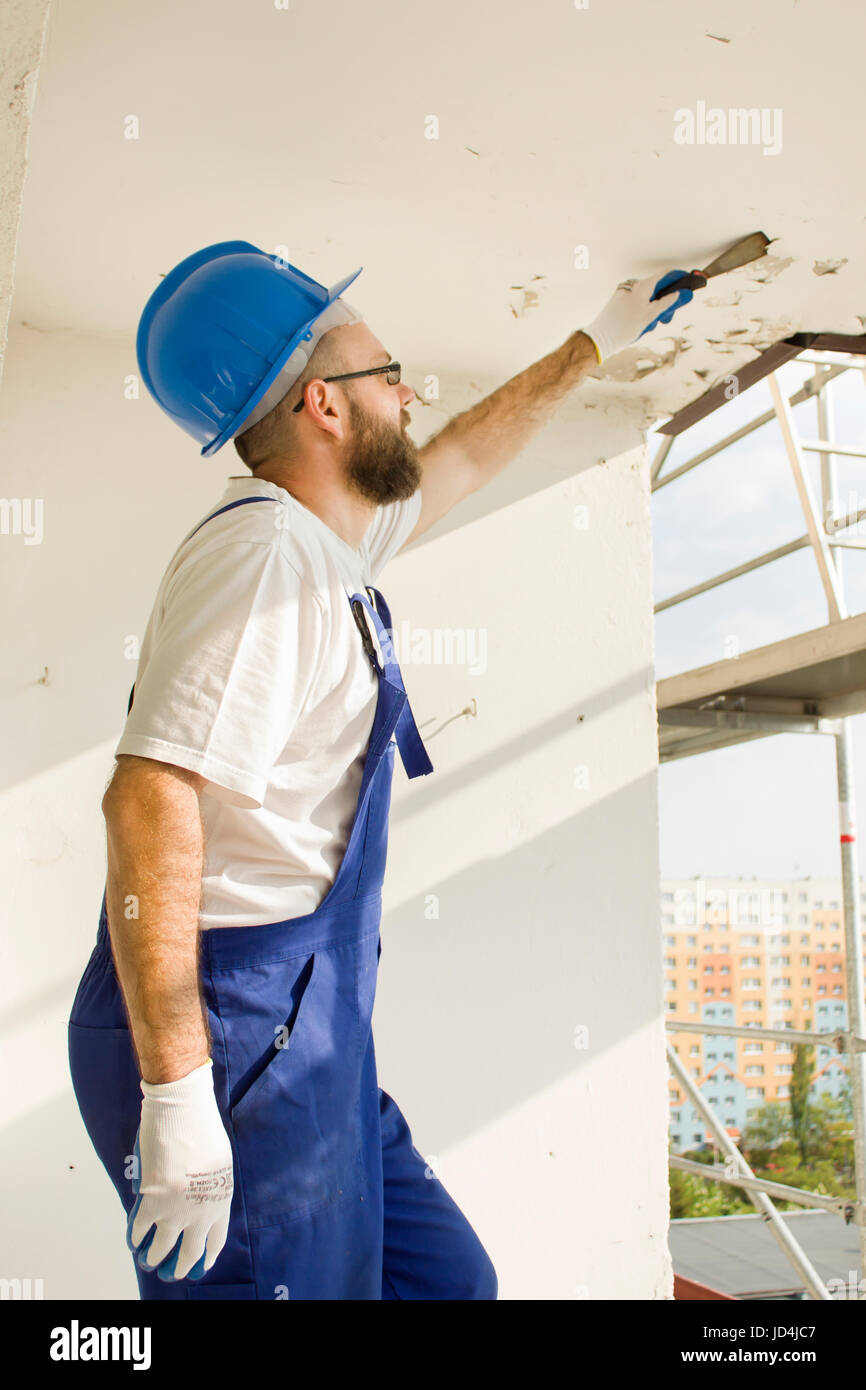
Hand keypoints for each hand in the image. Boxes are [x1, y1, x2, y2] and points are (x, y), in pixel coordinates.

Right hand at [127, 1058, 233, 1281]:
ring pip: (161, 1249)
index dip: (205, 1257)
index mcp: (222, 1200)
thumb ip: (209, 1187)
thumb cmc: (201, 1127)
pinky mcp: (153, 1201)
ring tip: (149, 1261)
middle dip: (179, 1267)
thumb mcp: (218, 1162)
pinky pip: (140, 1229)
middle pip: (190, 1254)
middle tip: (172, 1273)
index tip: (199, 1264)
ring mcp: (177, 1210)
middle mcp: (202, 1212)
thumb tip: (197, 1203)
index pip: (216, 1242)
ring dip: (153, 1258)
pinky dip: (135, 1237)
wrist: (183, 1109)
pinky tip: (134, 1240)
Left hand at [581, 270, 693, 362]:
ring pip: (649, 300)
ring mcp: (626, 294)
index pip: (666, 275)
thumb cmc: (623, 327)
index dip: (681, 278)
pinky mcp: (620, 304)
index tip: (691, 282)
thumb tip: (682, 293)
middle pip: (658, 289)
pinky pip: (638, 306)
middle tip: (667, 318)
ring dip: (654, 312)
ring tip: (649, 326)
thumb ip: (668, 303)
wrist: (599, 339)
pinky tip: (640, 327)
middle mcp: (633, 286)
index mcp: (642, 285)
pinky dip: (644, 315)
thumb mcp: (651, 315)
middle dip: (666, 304)